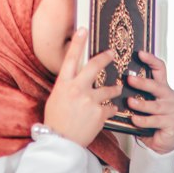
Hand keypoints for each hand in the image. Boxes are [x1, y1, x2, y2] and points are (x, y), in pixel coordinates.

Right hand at [43, 29, 121, 147]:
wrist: (61, 142)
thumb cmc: (56, 120)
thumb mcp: (56, 98)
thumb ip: (68, 85)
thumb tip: (77, 75)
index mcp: (63, 85)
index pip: (70, 58)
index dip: (77, 43)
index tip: (84, 30)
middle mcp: (76, 90)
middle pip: (94, 66)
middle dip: (105, 57)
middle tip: (112, 53)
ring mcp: (89, 101)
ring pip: (109, 88)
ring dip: (115, 88)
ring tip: (117, 88)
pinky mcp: (99, 114)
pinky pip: (111, 107)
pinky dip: (112, 108)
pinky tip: (110, 110)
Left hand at [127, 52, 173, 152]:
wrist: (162, 143)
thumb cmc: (150, 120)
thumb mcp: (144, 103)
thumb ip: (136, 93)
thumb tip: (116, 82)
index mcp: (163, 88)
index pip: (160, 69)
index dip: (151, 60)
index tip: (140, 53)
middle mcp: (170, 97)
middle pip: (158, 86)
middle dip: (143, 83)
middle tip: (129, 80)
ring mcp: (173, 111)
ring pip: (156, 105)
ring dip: (142, 104)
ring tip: (130, 102)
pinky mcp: (172, 124)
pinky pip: (156, 121)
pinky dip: (144, 120)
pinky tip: (135, 120)